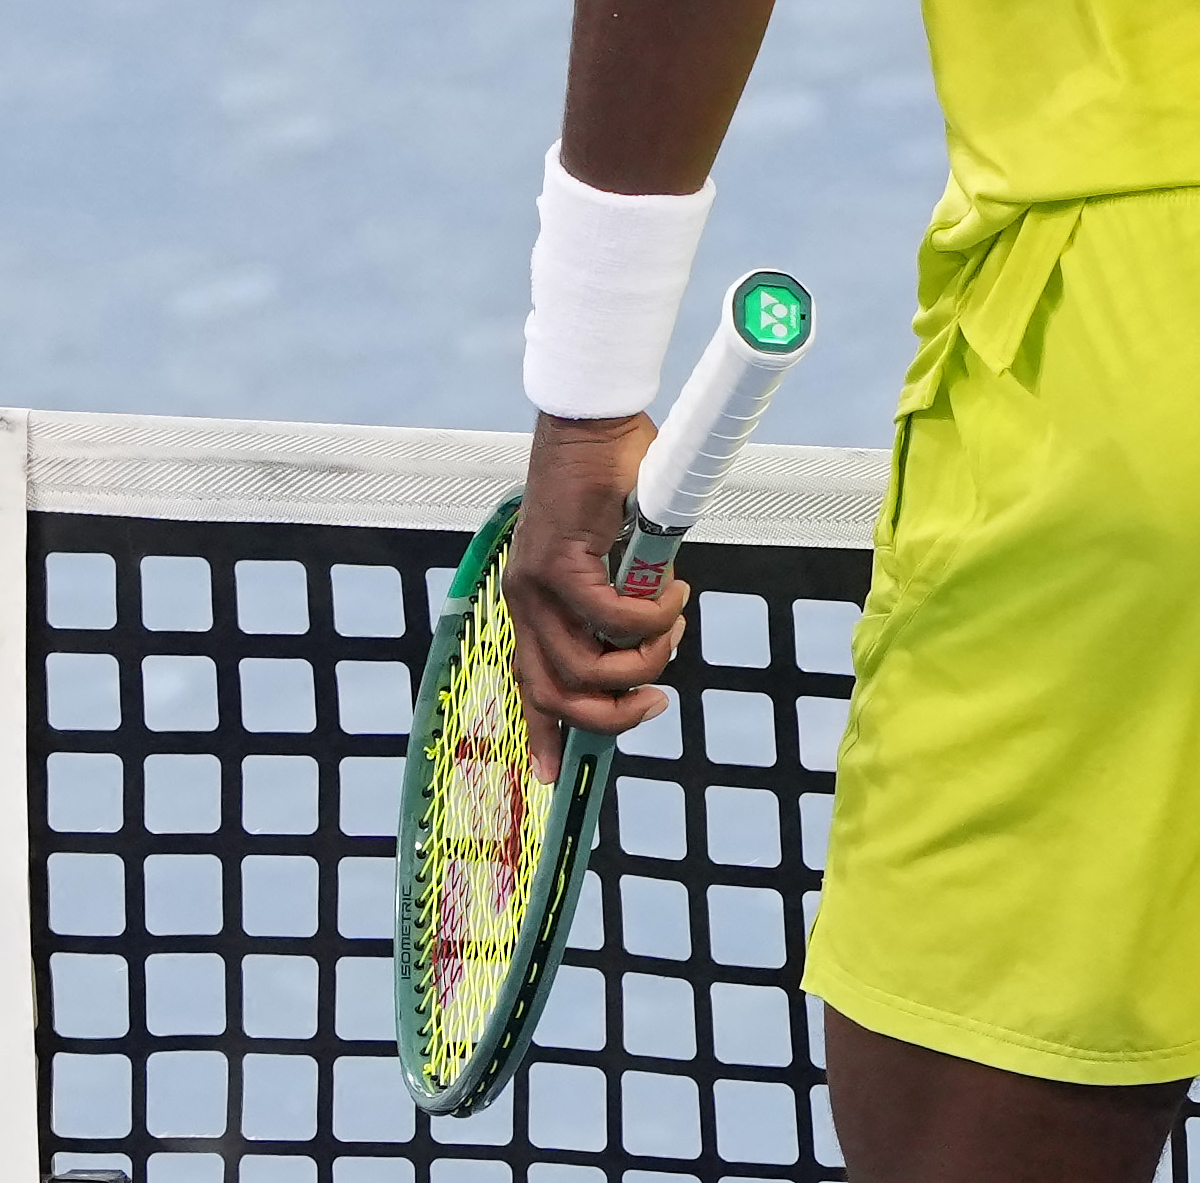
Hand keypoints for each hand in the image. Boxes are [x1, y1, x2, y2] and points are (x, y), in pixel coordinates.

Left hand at [500, 414, 689, 775]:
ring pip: (587, 666)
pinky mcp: (559, 563)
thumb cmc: (611, 479)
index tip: (557, 777)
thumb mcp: (617, 557)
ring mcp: (535, 585)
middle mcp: (524, 601)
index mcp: (532, 604)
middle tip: (657, 699)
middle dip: (614, 713)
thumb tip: (647, 642)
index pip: (529, 685)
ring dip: (643, 660)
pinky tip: (675, 594)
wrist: (596, 422)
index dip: (544, 736)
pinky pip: (611, 619)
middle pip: (558, 693)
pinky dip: (653, 617)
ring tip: (672, 627)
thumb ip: (621, 599)